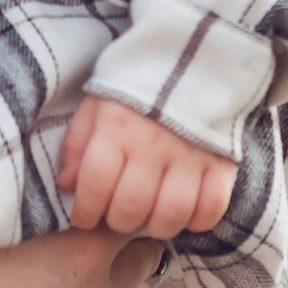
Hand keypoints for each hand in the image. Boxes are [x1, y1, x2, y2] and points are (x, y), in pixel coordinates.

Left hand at [56, 96, 235, 242]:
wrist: (192, 60)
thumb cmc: (135, 89)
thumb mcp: (97, 105)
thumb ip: (78, 144)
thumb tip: (66, 185)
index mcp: (117, 129)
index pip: (95, 184)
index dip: (85, 211)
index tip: (84, 218)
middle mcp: (153, 145)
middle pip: (132, 206)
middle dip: (118, 221)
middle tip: (118, 216)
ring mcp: (191, 156)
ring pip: (171, 214)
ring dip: (155, 227)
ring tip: (149, 218)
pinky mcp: (222, 163)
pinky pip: (212, 208)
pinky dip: (197, 221)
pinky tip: (184, 213)